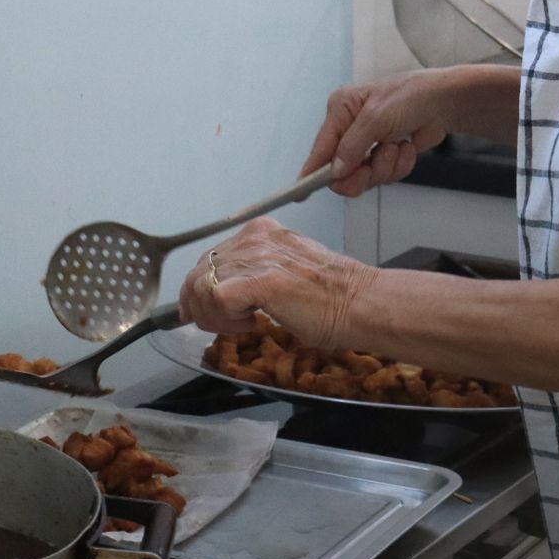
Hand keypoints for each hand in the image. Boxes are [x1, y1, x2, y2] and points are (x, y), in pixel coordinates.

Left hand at [177, 217, 378, 351]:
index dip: (198, 289)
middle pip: (198, 272)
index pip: (210, 258)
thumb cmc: (333, 298)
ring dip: (213, 316)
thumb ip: (255, 275)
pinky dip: (224, 320)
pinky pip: (216, 299)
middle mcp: (255, 239)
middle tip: (210, 326)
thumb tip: (224, 294)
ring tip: (240, 326)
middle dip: (197, 305)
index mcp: (262, 233)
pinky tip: (249, 324)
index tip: (197, 311)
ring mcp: (256, 257)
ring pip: (201, 287)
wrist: (361, 304)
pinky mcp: (259, 281)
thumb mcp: (287, 272)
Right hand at [301, 70, 457, 197]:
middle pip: (341, 171)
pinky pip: (385, 176)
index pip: (320, 149)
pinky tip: (407, 147)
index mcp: (340, 110)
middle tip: (373, 167)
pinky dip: (398, 166)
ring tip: (397, 146)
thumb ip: (353, 146)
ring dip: (385, 166)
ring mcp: (367, 144)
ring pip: (364, 177)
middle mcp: (349, 128)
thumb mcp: (376, 118)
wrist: (445, 102)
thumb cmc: (410, 97)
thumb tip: (335, 171)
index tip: (300, 194)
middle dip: (362, 172)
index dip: (311, 172)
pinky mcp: (384, 155)